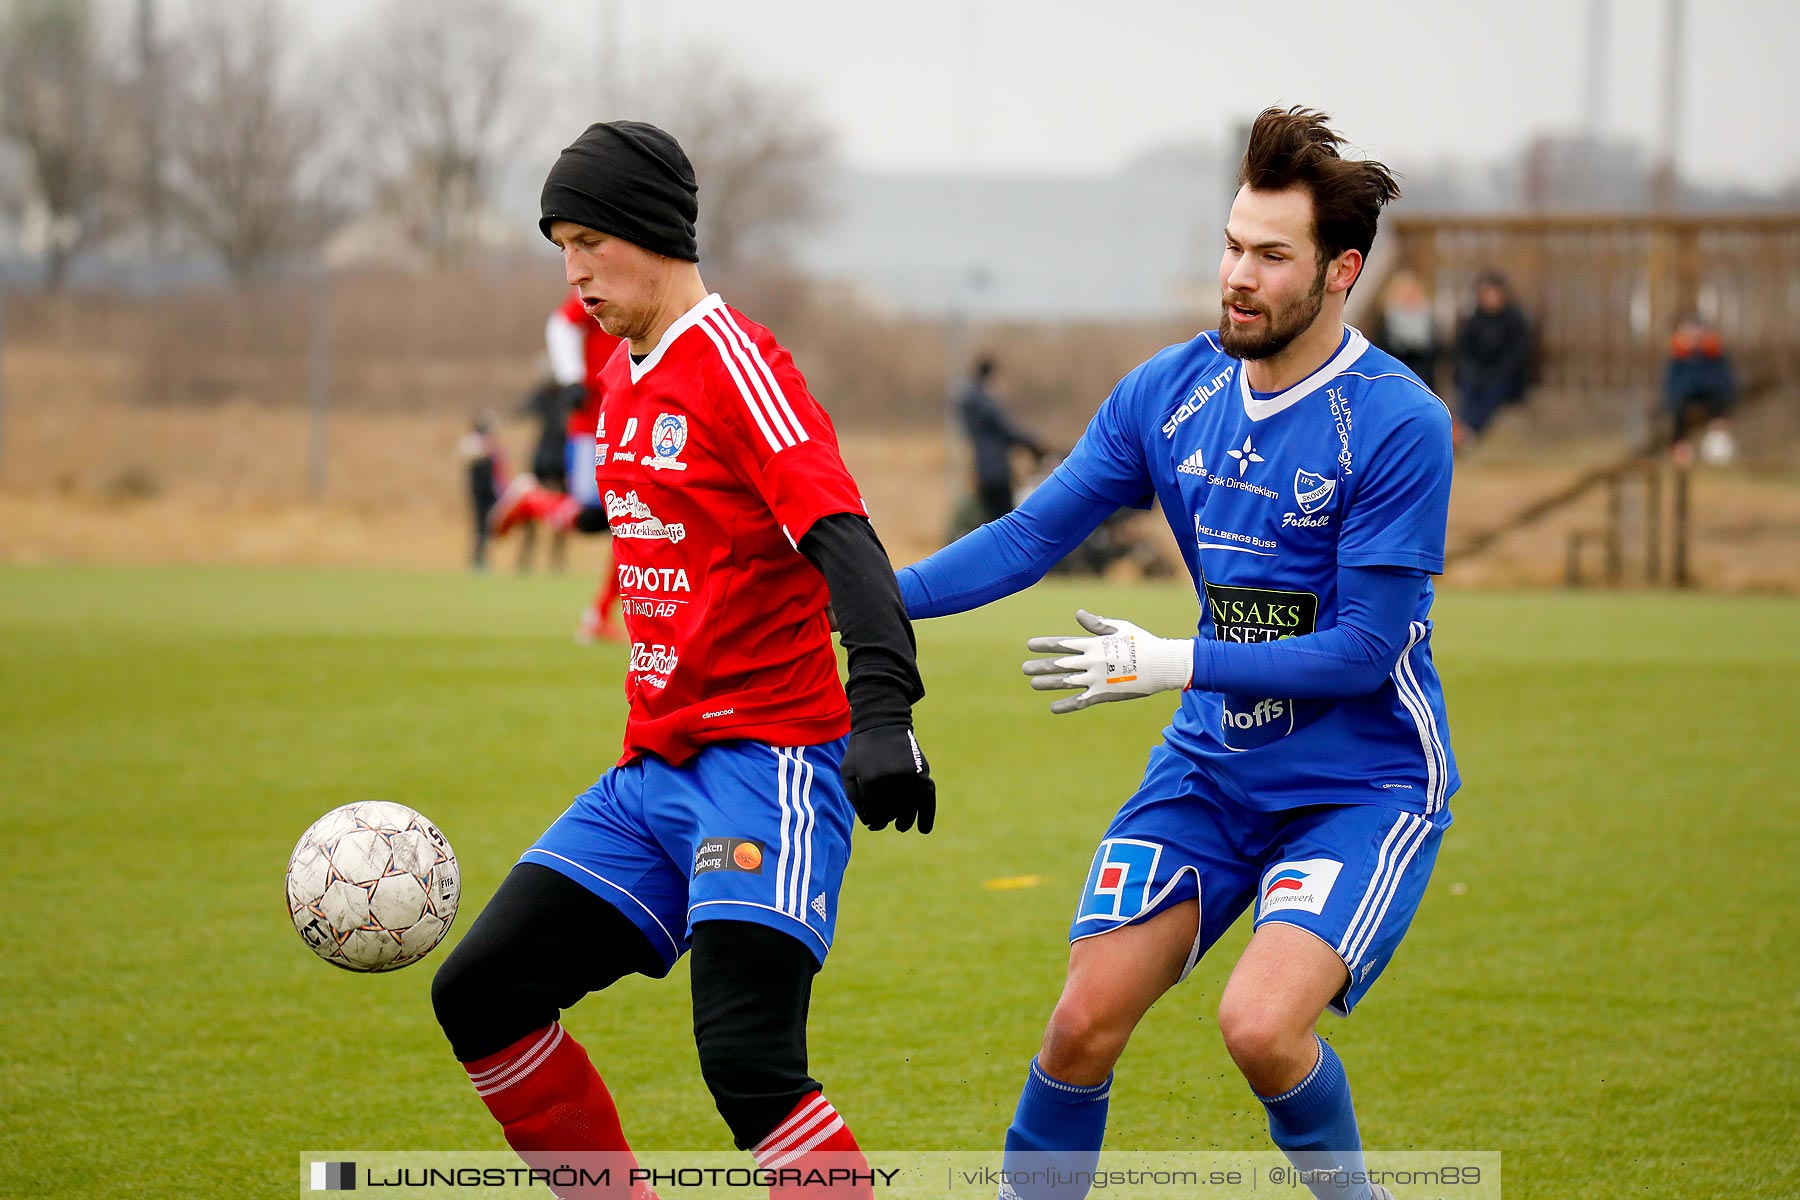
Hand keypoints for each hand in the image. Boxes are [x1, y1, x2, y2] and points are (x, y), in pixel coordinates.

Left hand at [841, 725, 935, 833]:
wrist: (882, 722)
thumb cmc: (861, 750)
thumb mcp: (848, 772)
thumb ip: (856, 799)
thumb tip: (872, 823)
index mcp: (870, 781)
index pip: (875, 814)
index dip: (874, 821)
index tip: (873, 824)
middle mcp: (891, 779)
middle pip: (892, 812)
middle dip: (887, 820)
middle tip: (882, 823)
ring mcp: (908, 774)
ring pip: (909, 807)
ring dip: (905, 820)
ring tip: (901, 827)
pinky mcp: (921, 770)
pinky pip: (926, 797)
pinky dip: (927, 814)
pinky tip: (924, 829)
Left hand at [1023, 609, 1192, 713]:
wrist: (1163, 664)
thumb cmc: (1142, 642)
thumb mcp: (1120, 628)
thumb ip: (1097, 624)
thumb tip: (1078, 614)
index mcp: (1094, 644)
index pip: (1063, 644)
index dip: (1044, 645)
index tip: (1030, 646)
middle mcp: (1092, 662)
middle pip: (1059, 665)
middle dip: (1040, 666)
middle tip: (1024, 669)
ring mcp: (1097, 679)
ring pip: (1066, 683)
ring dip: (1047, 684)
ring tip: (1032, 683)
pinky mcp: (1105, 694)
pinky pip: (1082, 701)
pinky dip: (1066, 706)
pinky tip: (1053, 708)